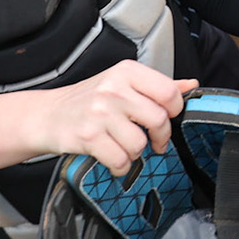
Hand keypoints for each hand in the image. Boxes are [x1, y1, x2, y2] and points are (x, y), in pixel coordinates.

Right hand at [42, 62, 197, 172]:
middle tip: (154, 140)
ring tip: (124, 145)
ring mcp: (100, 113)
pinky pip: (120, 160)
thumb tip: (190, 85)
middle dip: (160, 137)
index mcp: (126, 72)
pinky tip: (113, 157)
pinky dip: (120, 166)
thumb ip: (157, 86)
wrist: (48, 115)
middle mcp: (113, 89)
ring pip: (140, 143)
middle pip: (158, 119)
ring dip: (136, 153)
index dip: (174, 110)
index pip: (168, 92)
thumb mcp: (123, 83)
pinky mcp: (88, 136)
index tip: (168, 118)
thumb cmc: (88, 100)